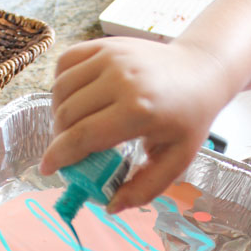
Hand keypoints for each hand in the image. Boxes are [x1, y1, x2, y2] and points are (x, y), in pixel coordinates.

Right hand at [40, 37, 227, 211]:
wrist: (202, 71)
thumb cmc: (189, 118)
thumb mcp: (176, 161)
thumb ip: (144, 188)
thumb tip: (110, 206)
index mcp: (139, 111)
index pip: (82, 137)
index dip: (58, 156)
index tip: (47, 169)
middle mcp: (121, 79)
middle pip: (66, 115)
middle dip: (59, 139)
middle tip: (69, 151)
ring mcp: (111, 57)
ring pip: (60, 89)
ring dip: (58, 113)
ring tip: (72, 127)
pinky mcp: (106, 44)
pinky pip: (65, 63)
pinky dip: (61, 84)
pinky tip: (75, 100)